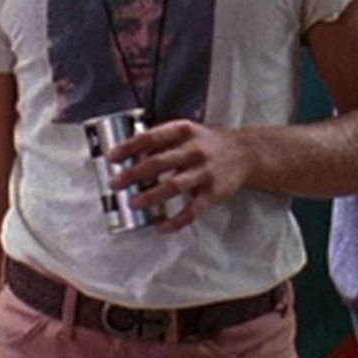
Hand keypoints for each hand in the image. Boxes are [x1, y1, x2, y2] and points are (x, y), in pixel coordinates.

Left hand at [109, 119, 253, 232]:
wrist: (245, 153)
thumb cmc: (207, 143)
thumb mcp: (186, 132)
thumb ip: (161, 141)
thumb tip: (128, 155)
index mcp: (184, 131)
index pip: (152, 137)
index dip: (130, 147)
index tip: (112, 157)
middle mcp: (195, 150)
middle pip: (160, 162)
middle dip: (134, 173)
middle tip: (116, 183)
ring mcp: (205, 172)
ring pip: (175, 185)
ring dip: (152, 195)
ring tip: (134, 203)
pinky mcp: (214, 193)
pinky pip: (193, 210)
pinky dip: (177, 220)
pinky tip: (161, 226)